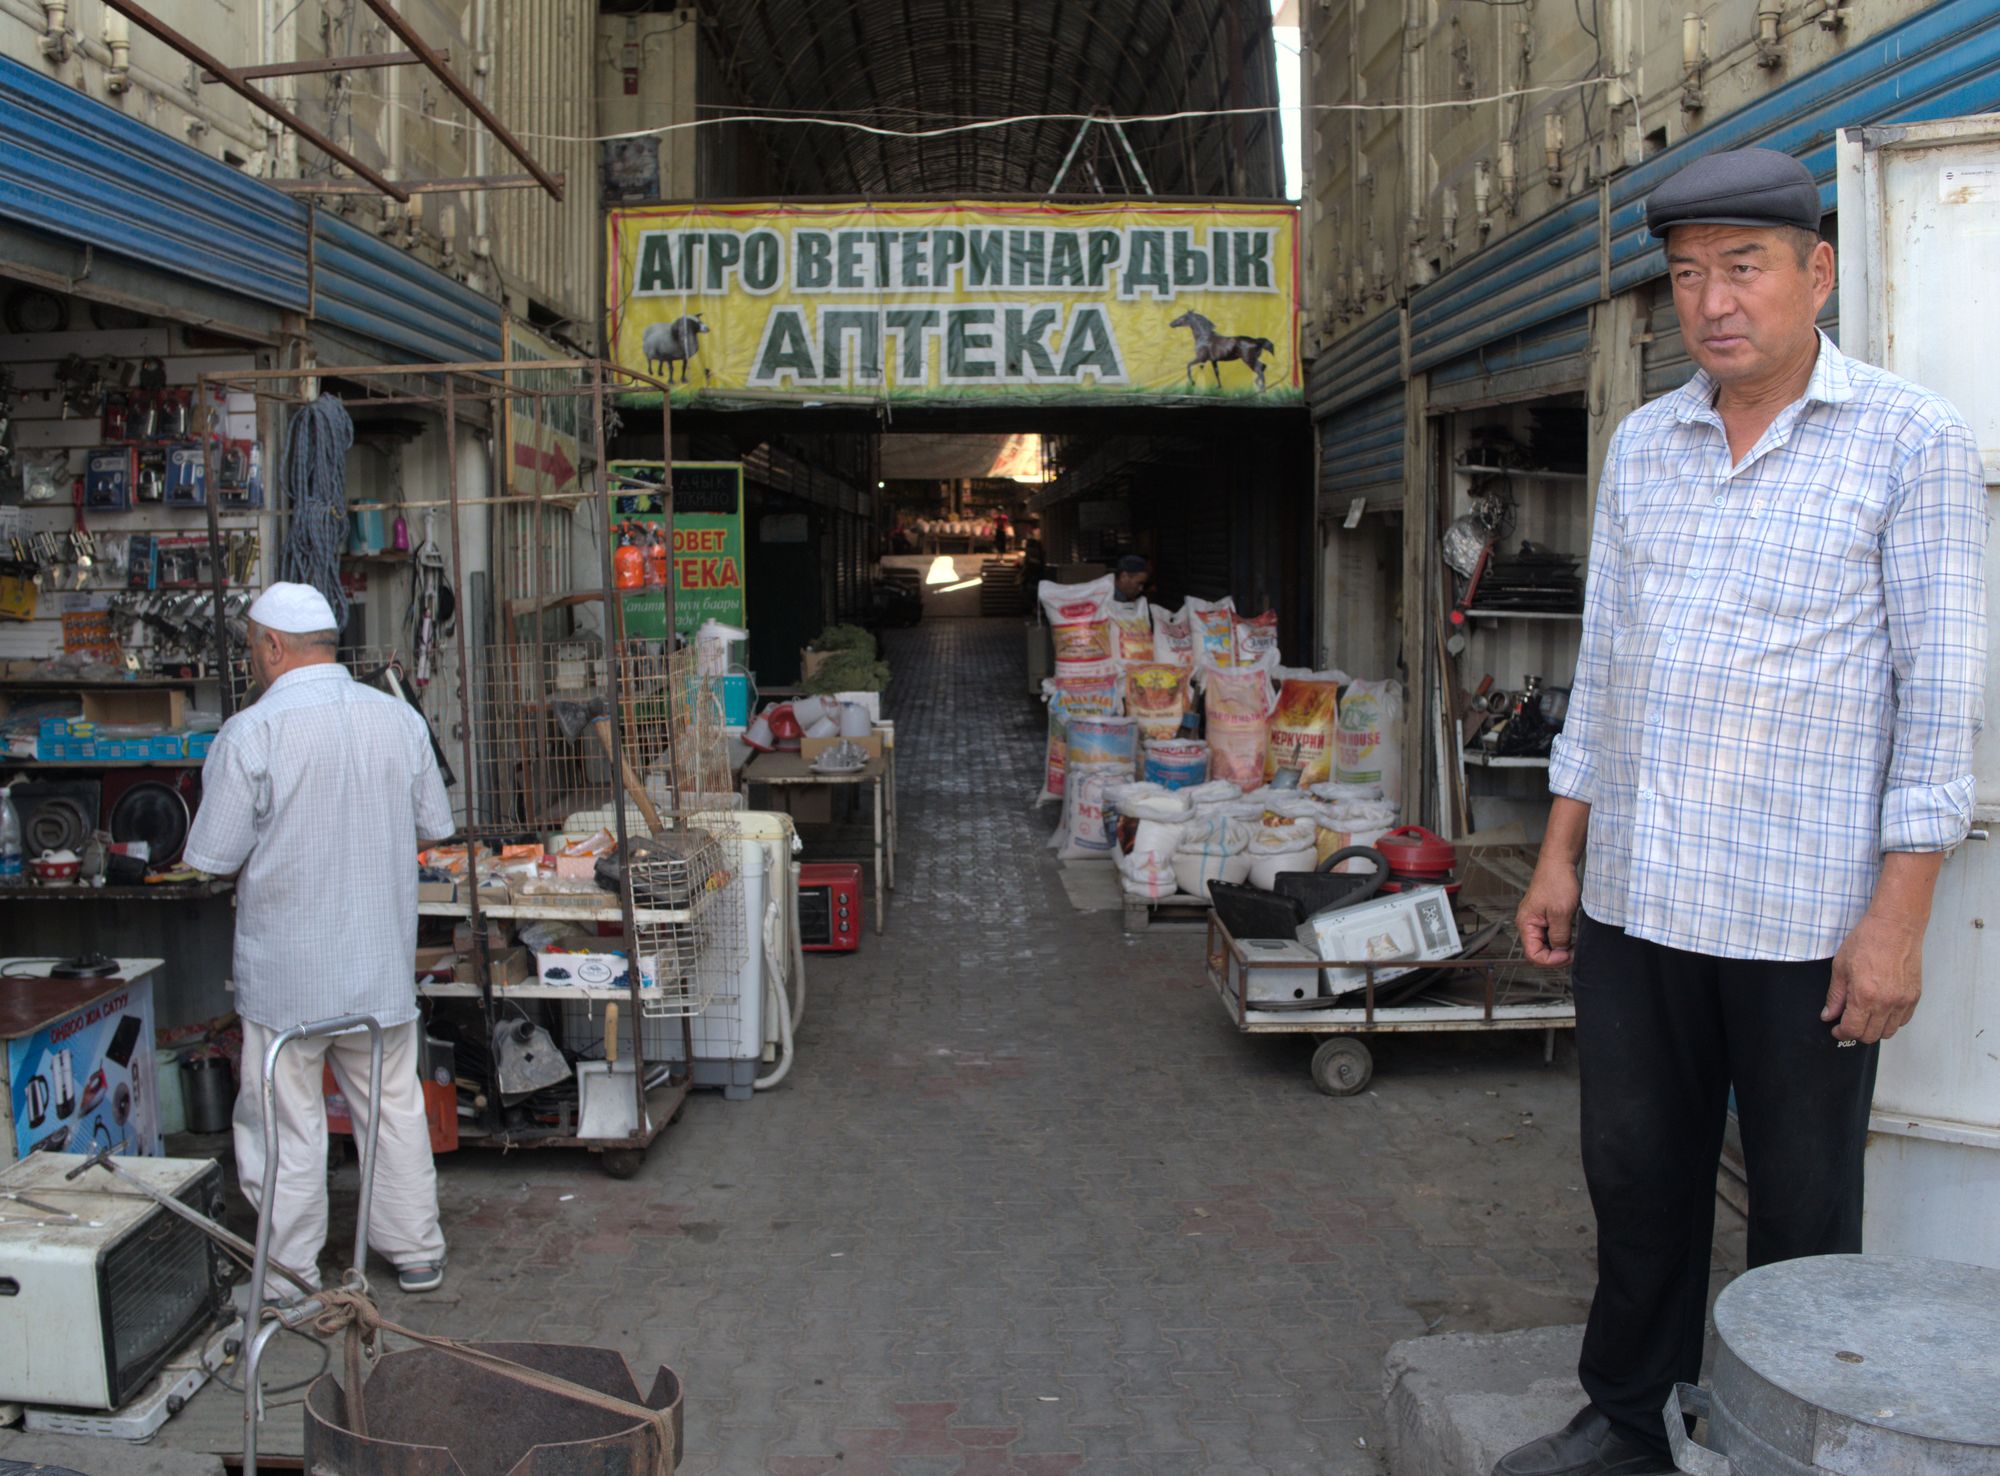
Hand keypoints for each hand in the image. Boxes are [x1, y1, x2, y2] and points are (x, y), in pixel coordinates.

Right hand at [1517, 859, 1581, 966]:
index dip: (1551, 960)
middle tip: (1573, 953)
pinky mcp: (1545, 916)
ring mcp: (1536, 920)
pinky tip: (1571, 936)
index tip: (1568, 955)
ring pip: (1545, 944)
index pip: (1533, 954)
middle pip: (1538, 951)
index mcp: (1526, 924)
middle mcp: (1528, 923)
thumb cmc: (1556, 881)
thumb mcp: (1561, 913)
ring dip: (1559, 948)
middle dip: (1556, 956)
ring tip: (1573, 945)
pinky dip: (1561, 938)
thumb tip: (1560, 950)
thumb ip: (1559, 936)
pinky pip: (1550, 934)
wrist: (1559, 862)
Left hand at [1824, 910, 1925, 1042]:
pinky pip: (1903, 1020)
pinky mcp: (1915, 996)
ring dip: (1874, 1028)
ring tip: (1864, 1015)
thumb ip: (1835, 996)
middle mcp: (1887, 1002)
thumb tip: (1829, 1015)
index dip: (1841, 1032)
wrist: (1895, 927)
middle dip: (1856, 1032)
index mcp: (1865, 995)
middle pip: (1871, 1035)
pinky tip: (1881, 1009)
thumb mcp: (1840, 967)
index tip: (1836, 1028)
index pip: (1853, 1030)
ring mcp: (1903, 1001)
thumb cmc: (1868, 941)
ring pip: (1889, 1031)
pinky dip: (1891, 1020)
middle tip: (1848, 1022)